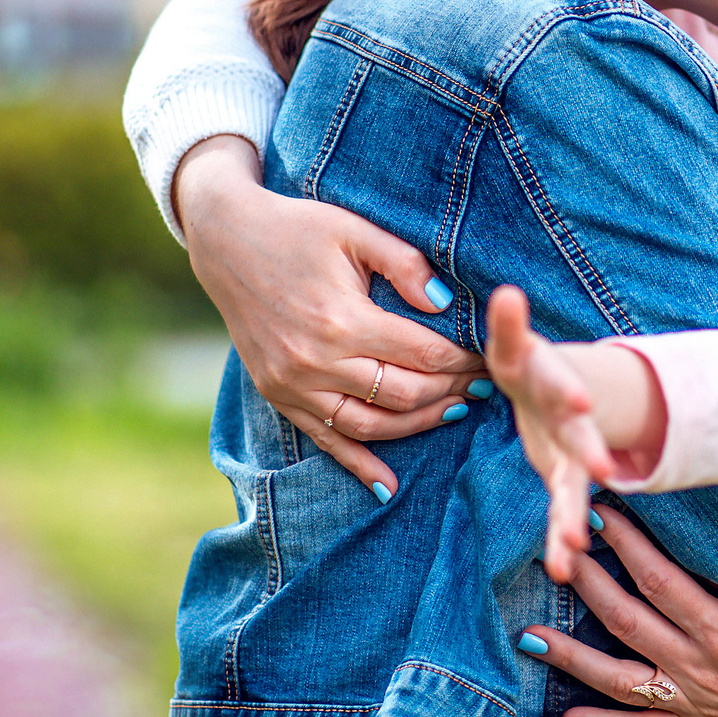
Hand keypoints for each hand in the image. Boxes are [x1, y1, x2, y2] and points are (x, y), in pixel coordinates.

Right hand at [174, 135, 482, 494]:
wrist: (228, 241)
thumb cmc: (300, 229)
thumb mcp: (356, 230)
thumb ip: (406, 264)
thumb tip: (447, 304)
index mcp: (342, 319)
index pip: (422, 354)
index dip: (463, 359)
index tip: (488, 356)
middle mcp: (317, 361)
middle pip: (404, 393)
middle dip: (450, 390)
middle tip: (481, 383)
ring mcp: (294, 384)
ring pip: (372, 425)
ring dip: (419, 424)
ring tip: (454, 411)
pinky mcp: (278, 396)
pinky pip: (326, 440)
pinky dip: (359, 466)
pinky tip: (387, 487)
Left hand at [485, 285, 618, 581]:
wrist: (557, 398)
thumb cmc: (529, 370)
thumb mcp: (516, 349)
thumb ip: (510, 325)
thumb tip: (507, 292)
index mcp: (556, 386)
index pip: (562, 386)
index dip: (570, 393)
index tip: (582, 403)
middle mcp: (572, 425)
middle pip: (582, 440)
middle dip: (590, 455)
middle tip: (603, 473)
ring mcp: (572, 457)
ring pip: (575, 488)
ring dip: (573, 516)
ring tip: (573, 547)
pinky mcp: (563, 482)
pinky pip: (559, 514)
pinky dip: (560, 542)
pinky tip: (561, 570)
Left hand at [516, 511, 717, 716]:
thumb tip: (690, 534)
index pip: (660, 579)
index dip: (624, 546)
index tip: (598, 516)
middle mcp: (701, 666)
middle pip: (627, 621)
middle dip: (587, 584)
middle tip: (555, 554)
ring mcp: (694, 701)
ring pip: (618, 679)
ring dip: (571, 659)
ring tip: (530, 638)